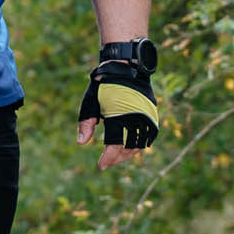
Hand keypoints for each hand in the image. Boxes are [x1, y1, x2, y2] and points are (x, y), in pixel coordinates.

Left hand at [76, 41, 160, 169]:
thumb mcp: (90, 102)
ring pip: (141, 145)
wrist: (125, 67)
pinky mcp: (152, 114)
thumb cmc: (103, 85)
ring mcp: (146, 116)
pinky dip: (141, 144)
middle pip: (127, 148)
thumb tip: (81, 143)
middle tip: (106, 162)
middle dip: (116, 158)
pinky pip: (149, 135)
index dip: (108, 159)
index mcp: (118, 117)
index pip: (114, 147)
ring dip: (129, 153)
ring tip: (117, 155)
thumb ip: (86, 124)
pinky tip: (130, 146)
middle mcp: (135, 118)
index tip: (100, 166)